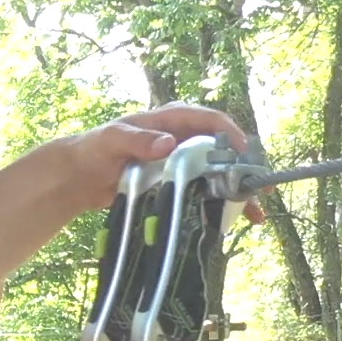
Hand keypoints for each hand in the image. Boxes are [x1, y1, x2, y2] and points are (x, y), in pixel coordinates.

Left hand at [61, 102, 265, 223]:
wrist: (78, 176)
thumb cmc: (94, 150)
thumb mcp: (112, 140)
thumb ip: (137, 140)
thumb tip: (167, 143)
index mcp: (171, 119)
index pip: (210, 120)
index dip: (231, 134)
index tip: (243, 154)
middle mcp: (183, 138)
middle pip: (223, 149)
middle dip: (245, 167)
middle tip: (262, 187)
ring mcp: (182, 161)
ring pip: (219, 172)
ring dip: (238, 191)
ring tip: (256, 213)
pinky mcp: (178, 182)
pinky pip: (205, 190)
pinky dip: (222, 204)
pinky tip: (238, 221)